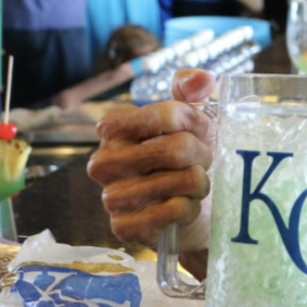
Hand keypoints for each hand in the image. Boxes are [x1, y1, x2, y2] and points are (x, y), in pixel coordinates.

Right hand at [87, 69, 216, 250]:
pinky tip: (185, 206)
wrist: (192, 207)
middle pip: (175, 149)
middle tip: (202, 162)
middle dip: (201, 155)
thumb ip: (191, 90)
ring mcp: (111, 197)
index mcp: (114, 128)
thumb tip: (201, 78)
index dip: (193, 123)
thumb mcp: (191, 118)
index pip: (165, 114)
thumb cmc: (187, 158)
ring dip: (199, 183)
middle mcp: (104, 161)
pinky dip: (189, 208)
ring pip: (179, 181)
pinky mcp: (124, 228)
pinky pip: (173, 211)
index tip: (196, 132)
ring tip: (194, 185)